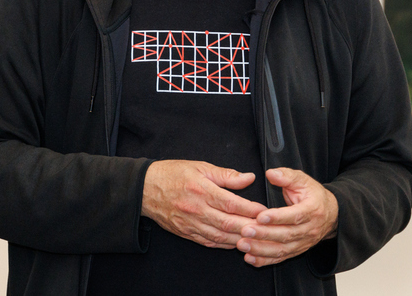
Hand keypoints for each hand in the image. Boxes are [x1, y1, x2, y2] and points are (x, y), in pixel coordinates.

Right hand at [142, 160, 268, 248]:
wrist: (145, 189)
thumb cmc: (172, 174)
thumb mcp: (200, 166)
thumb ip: (226, 174)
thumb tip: (248, 178)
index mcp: (201, 190)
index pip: (231, 203)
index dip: (250, 209)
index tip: (264, 210)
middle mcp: (196, 209)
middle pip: (228, 223)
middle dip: (249, 227)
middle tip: (266, 228)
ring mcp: (190, 224)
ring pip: (219, 236)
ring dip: (239, 239)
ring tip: (255, 238)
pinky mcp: (186, 233)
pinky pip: (208, 242)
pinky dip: (223, 244)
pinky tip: (234, 243)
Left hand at [237, 168, 338, 267]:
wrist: (331, 214)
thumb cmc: (313, 195)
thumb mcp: (303, 180)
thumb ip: (287, 176)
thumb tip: (270, 173)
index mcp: (312, 210)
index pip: (294, 215)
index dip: (277, 217)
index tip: (260, 216)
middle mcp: (309, 229)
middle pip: (286, 235)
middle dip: (264, 234)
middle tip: (245, 230)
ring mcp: (303, 242)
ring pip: (281, 249)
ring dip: (260, 249)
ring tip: (242, 245)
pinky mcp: (296, 251)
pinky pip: (280, 258)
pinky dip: (264, 260)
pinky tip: (249, 258)